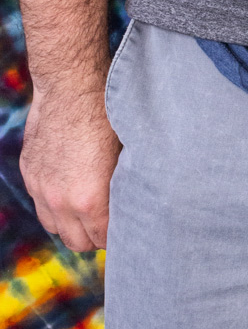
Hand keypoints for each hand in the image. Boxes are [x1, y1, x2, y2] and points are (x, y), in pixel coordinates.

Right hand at [20, 76, 120, 252]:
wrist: (72, 85)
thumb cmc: (109, 114)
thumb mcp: (127, 154)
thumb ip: (124, 187)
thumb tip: (137, 202)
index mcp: (90, 199)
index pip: (104, 240)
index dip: (118, 235)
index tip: (128, 227)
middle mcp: (60, 200)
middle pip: (77, 242)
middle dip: (95, 237)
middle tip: (109, 224)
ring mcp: (41, 188)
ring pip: (55, 228)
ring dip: (72, 225)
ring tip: (89, 212)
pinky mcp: (29, 173)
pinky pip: (41, 205)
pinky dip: (55, 206)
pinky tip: (70, 192)